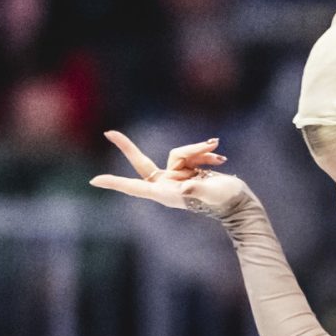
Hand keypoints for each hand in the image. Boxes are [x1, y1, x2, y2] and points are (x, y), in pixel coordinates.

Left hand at [89, 131, 249, 212]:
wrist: (240, 201)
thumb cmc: (226, 200)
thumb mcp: (213, 193)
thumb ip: (197, 190)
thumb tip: (186, 188)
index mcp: (166, 193)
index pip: (135, 187)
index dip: (116, 183)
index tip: (95, 181)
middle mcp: (168, 184)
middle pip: (142, 162)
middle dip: (127, 147)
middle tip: (109, 133)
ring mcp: (178, 177)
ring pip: (179, 152)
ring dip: (198, 151)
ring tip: (218, 158)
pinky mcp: (189, 170)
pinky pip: (192, 153)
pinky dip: (206, 154)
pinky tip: (220, 160)